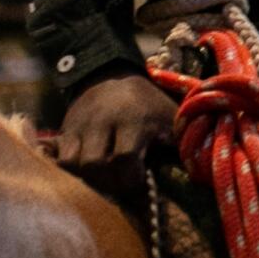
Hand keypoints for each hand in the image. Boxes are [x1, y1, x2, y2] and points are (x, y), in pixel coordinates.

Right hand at [54, 66, 178, 194]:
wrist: (111, 75)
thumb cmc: (148, 104)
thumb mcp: (170, 116)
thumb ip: (184, 142)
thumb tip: (199, 174)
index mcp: (133, 119)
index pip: (124, 158)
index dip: (131, 177)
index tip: (140, 179)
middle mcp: (102, 121)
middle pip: (94, 164)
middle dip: (108, 182)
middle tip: (120, 182)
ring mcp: (80, 126)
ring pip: (73, 163)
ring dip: (88, 177)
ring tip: (104, 178)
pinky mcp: (65, 130)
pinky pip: (59, 158)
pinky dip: (70, 169)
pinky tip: (86, 171)